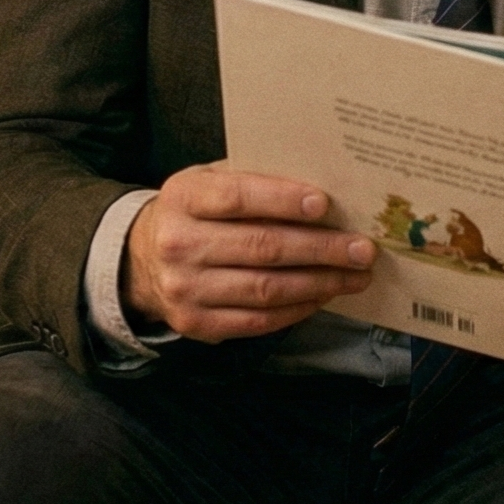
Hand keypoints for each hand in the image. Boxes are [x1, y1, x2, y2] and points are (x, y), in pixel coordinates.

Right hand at [123, 163, 374, 341]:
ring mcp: (185, 289)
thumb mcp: (209, 181)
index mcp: (183, 198)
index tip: (324, 204)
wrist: (142, 258)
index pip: (237, 198)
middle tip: (361, 248)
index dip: (282, 200)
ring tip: (355, 275)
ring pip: (266, 289)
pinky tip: (325, 294)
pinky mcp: (197, 324)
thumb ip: (253, 179)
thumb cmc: (194, 211)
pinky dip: (299, 308)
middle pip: (261, 247)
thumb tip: (322, 185)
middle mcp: (179, 244)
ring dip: (320, 283)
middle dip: (320, 248)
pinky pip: (259, 320)